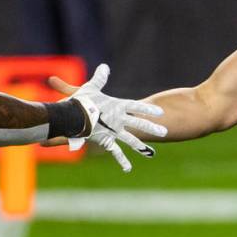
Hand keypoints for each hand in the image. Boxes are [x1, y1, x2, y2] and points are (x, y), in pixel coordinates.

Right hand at [51, 64, 166, 171]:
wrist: (72, 116)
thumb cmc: (81, 101)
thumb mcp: (91, 88)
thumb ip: (100, 78)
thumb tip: (104, 67)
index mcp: (117, 106)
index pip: (136, 107)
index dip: (148, 110)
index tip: (160, 113)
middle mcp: (119, 119)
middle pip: (139, 123)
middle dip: (152, 128)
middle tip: (164, 131)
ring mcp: (113, 132)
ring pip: (131, 140)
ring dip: (141, 147)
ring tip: (151, 153)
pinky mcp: (106, 141)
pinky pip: (115, 152)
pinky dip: (121, 161)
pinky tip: (128, 169)